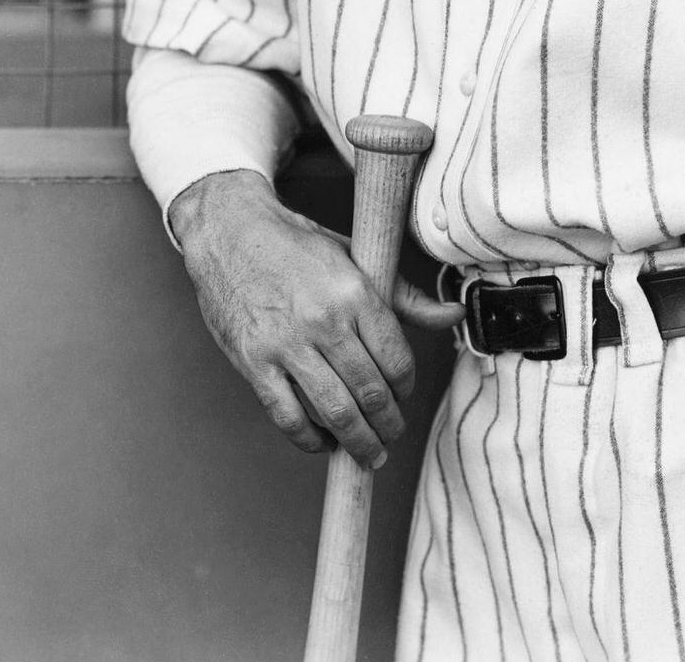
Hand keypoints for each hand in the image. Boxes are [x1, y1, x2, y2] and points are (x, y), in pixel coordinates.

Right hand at [169, 169, 463, 466]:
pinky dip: (309, 440)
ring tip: (368, 453)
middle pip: (370, 392)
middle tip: (392, 434)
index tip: (405, 395)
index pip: (396, 359)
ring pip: (334, 411)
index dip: (407, 387)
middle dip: (388, 423)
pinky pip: (287, 416)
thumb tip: (453, 315)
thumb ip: (405, 296)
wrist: (232, 232)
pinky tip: (322, 441)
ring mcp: (286, 344)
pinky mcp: (253, 362)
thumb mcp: (356, 259)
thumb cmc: (297, 246)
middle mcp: (324, 320)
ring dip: (357, 442)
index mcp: (354, 292)